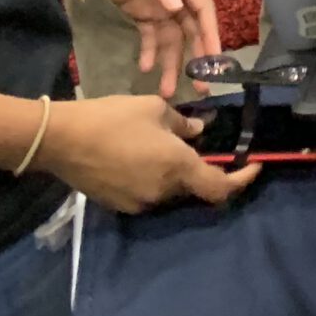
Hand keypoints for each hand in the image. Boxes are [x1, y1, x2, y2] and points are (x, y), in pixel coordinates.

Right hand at [40, 96, 259, 213]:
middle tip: (191, 144)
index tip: (254, 167)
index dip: (242, 181)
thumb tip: (198, 131)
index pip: (220, 188)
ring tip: (159, 146)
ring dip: (174, 174)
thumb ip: (182, 124)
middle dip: (200, 169)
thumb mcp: (154, 109)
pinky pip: (148, 194)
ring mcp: (140, 203)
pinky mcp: (120, 206)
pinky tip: (138, 158)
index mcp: (178, 167)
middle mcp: (163, 192)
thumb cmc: (113, 118)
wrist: (61, 140)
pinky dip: (153, 179)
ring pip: (170, 191)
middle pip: (194, 188)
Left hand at [64, 0, 221, 96]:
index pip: (203, 10)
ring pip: (169, 38)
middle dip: (196, 58)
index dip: (212, 34)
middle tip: (199, 88)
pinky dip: (149, 52)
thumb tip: (175, 10)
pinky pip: (147, 35)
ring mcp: (153, 2)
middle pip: (190, 30)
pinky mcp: (134, 7)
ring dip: (170, 63)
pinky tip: (145, 68)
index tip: (215, 61)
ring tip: (166, 91)